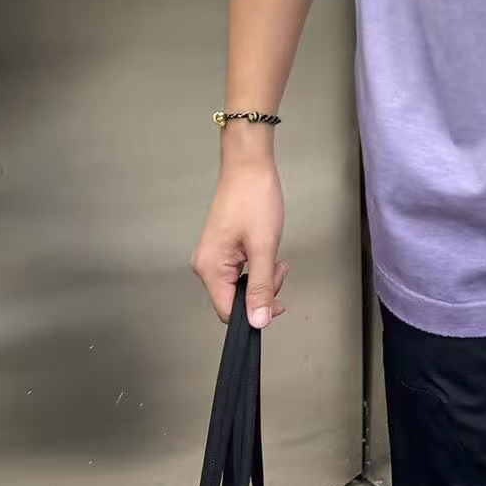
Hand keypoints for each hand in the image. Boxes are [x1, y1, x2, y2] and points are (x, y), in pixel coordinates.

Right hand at [191, 157, 290, 328]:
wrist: (250, 164)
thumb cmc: (254, 197)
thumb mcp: (264, 246)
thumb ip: (262, 287)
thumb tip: (258, 321)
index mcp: (210, 268)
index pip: (229, 312)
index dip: (255, 312)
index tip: (277, 302)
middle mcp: (206, 264)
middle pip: (235, 299)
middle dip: (262, 288)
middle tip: (279, 267)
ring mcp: (214, 254)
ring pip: (240, 283)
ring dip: (262, 275)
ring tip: (275, 255)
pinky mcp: (222, 246)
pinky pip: (240, 269)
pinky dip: (258, 265)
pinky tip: (267, 249)